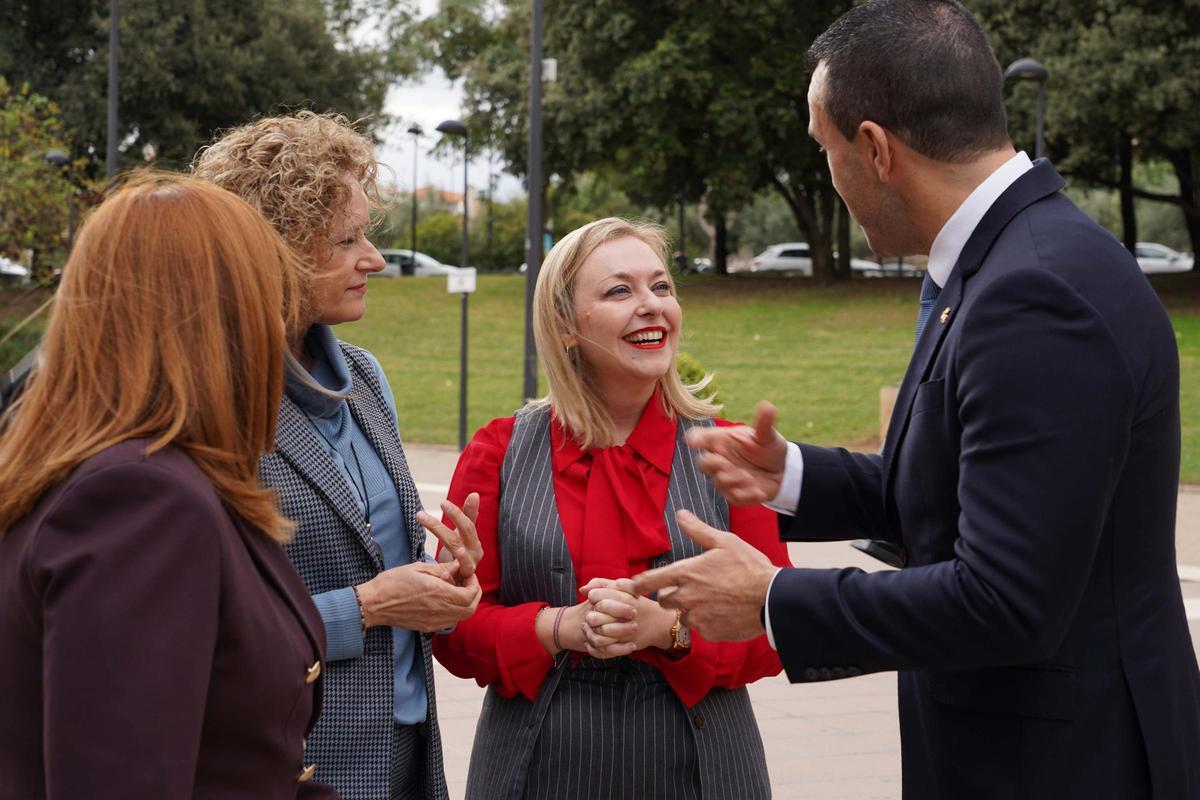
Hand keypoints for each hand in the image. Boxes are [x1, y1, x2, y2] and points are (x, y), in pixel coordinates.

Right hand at [356, 560, 480, 631]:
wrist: (374, 604)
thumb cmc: (393, 582)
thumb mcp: (419, 568)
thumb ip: (442, 568)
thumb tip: (459, 566)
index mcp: (438, 593)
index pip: (470, 594)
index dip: (474, 584)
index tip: (467, 574)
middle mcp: (439, 610)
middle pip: (470, 608)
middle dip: (474, 594)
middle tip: (466, 582)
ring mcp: (434, 622)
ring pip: (462, 616)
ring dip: (466, 603)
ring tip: (457, 589)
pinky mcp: (428, 628)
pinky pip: (451, 621)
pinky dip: (455, 611)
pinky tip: (446, 599)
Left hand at [422, 493, 482, 578]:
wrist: (460, 578)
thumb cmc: (461, 551)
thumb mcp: (464, 533)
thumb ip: (469, 514)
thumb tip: (475, 494)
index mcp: (474, 541)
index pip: (467, 525)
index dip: (456, 514)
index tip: (442, 503)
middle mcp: (474, 554)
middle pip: (456, 539)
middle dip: (438, 527)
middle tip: (419, 515)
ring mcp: (468, 569)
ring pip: (459, 558)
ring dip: (458, 556)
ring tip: (455, 549)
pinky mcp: (460, 582)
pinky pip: (455, 579)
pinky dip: (449, 577)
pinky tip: (442, 576)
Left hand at [578, 578, 675, 654]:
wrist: (659, 623)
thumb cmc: (638, 603)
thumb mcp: (624, 588)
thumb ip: (603, 583)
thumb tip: (582, 590)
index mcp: (625, 598)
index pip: (597, 597)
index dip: (593, 598)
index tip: (595, 600)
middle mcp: (626, 615)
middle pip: (595, 617)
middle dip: (590, 616)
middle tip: (591, 616)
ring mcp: (627, 631)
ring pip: (598, 634)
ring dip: (591, 632)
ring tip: (591, 628)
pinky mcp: (627, 645)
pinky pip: (604, 649)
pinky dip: (595, 646)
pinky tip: (593, 640)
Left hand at [631, 510, 777, 641]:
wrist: (771, 598)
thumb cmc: (749, 566)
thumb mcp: (724, 541)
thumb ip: (698, 530)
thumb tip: (680, 514)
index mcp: (686, 573)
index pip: (650, 581)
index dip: (638, 584)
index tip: (632, 586)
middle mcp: (686, 598)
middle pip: (664, 600)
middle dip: (672, 595)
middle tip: (691, 588)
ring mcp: (697, 617)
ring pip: (683, 615)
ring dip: (691, 609)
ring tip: (712, 601)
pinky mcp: (709, 633)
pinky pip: (700, 628)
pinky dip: (707, 622)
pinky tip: (723, 613)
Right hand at [684, 401, 787, 504]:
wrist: (783, 470)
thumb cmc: (768, 448)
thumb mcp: (768, 435)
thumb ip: (764, 423)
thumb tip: (768, 406)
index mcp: (721, 441)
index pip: (701, 438)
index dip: (695, 440)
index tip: (693, 441)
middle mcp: (719, 459)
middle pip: (703, 464)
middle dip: (714, 465)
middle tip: (727, 465)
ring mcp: (725, 478)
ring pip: (719, 483)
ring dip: (733, 481)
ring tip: (750, 479)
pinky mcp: (735, 494)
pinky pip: (734, 498)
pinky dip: (746, 496)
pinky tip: (759, 492)